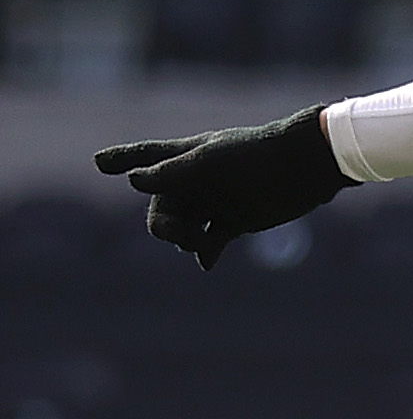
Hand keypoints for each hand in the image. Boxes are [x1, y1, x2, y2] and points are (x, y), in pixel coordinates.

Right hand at [94, 105, 347, 270]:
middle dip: (163, 224)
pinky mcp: (237, 221)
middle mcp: (197, 179)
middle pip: (162, 205)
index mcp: (187, 156)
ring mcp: (216, 200)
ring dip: (184, 239)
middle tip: (181, 236)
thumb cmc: (258, 157)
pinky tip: (207, 262)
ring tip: (199, 244)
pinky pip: (210, 240)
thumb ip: (172, 172)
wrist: (307, 168)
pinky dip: (205, 252)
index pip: (147, 156)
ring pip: (183, 225)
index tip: (99, 163)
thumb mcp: (211, 163)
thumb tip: (134, 181)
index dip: (123, 159)